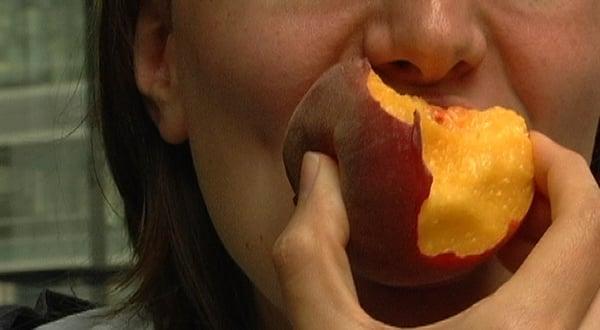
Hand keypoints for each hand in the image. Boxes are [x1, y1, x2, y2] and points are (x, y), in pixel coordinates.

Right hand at [272, 132, 599, 328]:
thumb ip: (313, 243)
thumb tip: (318, 167)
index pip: (588, 230)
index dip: (568, 171)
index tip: (522, 145)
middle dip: (567, 208)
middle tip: (513, 183)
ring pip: (596, 301)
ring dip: (567, 251)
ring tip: (511, 227)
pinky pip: (578, 327)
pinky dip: (559, 291)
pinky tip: (505, 284)